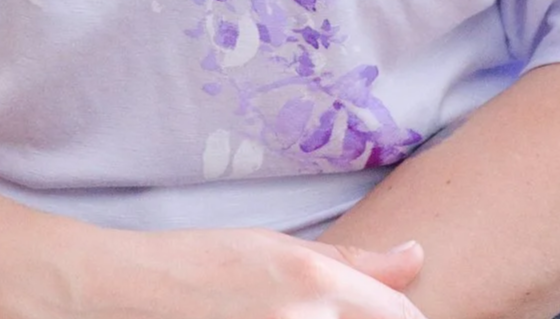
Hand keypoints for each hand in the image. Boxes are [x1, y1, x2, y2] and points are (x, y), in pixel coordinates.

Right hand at [55, 226, 426, 318]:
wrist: (141, 289)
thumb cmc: (211, 259)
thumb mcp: (282, 247)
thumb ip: (355, 263)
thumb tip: (417, 257)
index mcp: (313, 279)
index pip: (398, 316)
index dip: (409, 318)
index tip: (405, 314)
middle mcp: (303, 318)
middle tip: (341, 309)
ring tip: (302, 311)